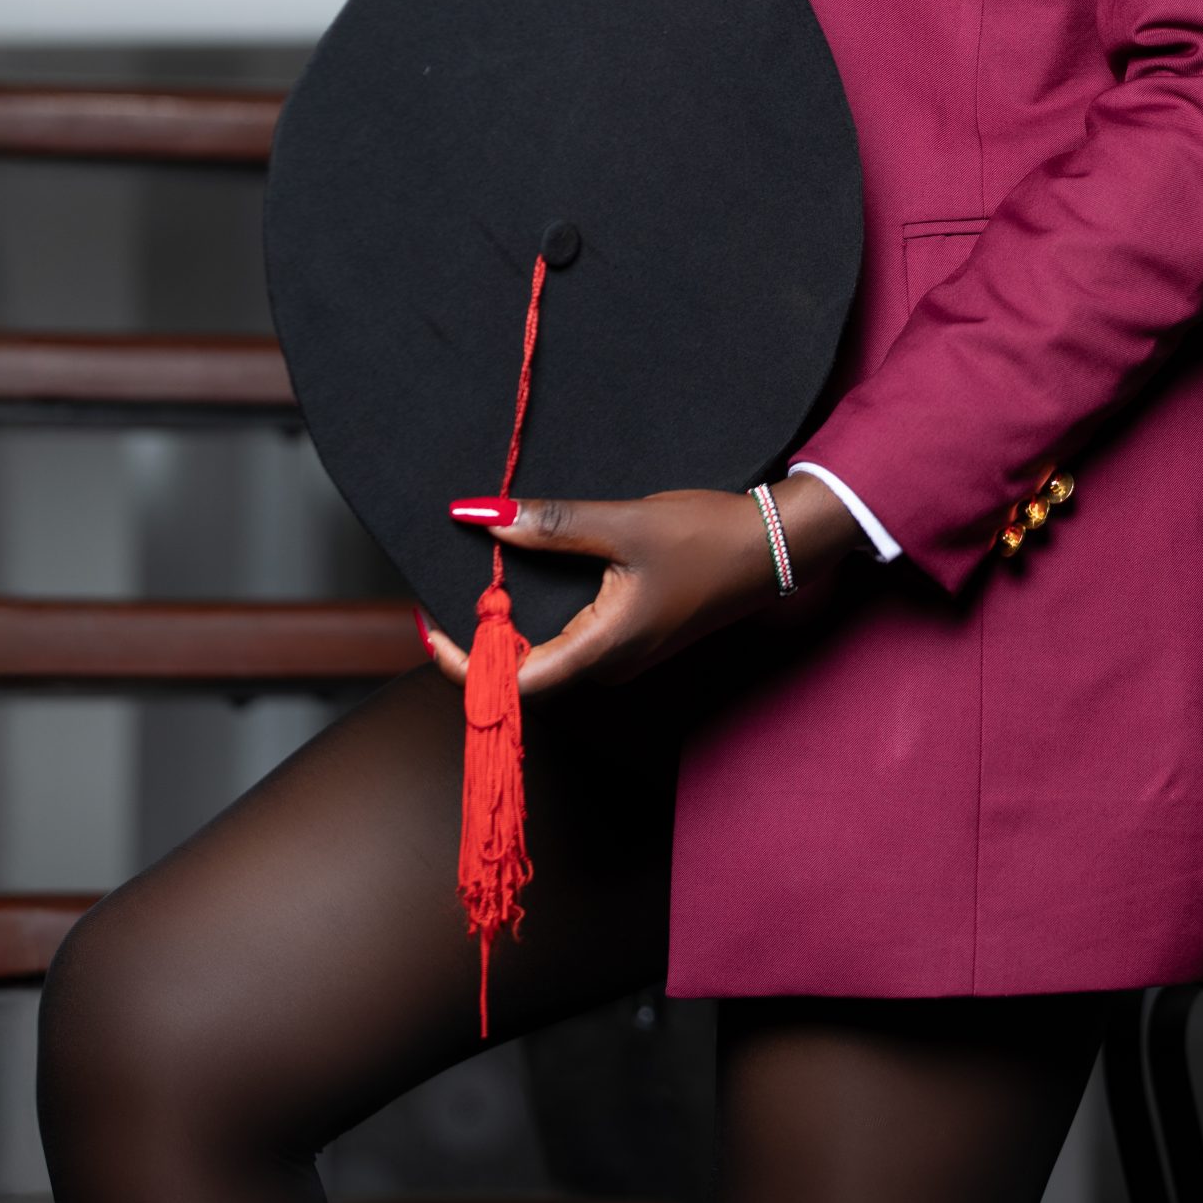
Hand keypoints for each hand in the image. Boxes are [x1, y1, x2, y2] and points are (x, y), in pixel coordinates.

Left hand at [421, 472, 861, 697]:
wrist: (773, 546)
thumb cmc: (707, 538)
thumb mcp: (624, 524)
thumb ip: (553, 525)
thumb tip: (483, 518)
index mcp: (603, 650)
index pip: (514, 684)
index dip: (464, 664)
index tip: (429, 625)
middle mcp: (607, 664)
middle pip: (523, 675)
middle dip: (476, 643)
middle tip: (440, 596)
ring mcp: (620, 653)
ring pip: (545, 657)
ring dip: (506, 629)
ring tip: (473, 584)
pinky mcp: (630, 634)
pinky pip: (568, 639)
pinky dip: (536, 618)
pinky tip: (521, 580)